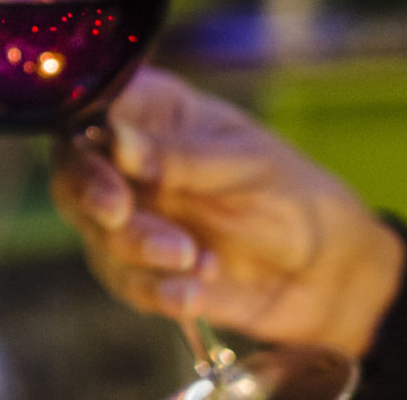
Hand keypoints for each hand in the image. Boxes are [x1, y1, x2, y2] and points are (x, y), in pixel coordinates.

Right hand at [50, 69, 404, 357]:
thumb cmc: (293, 195)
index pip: (90, 116)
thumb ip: (180, 157)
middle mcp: (129, 165)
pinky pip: (125, 283)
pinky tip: (197, 291)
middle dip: (96, 200)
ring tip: (197, 261)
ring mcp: (133, 219)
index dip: (84, 143)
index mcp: (151, 114)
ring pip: (97, 236)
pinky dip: (157, 291)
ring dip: (137, 252)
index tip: (110, 168)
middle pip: (75, 178)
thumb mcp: (246, 166)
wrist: (331, 274)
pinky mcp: (140, 272)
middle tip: (121, 215)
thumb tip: (117, 140)